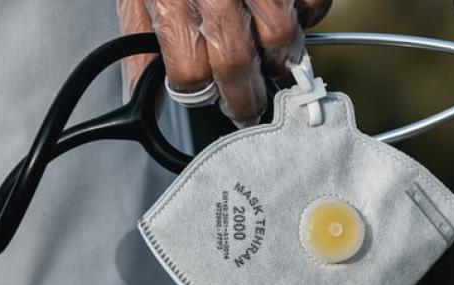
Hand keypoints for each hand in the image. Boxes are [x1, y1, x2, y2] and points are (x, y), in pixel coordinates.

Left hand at [118, 0, 332, 126]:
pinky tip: (287, 11)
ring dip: (278, 60)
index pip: (189, 73)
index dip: (197, 92)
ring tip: (270, 60)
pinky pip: (313, 4)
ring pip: (281, 39)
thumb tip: (142, 91)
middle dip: (243, 98)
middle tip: (245, 107)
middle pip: (236, 64)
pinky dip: (306, 16)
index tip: (205, 96)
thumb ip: (139, 39)